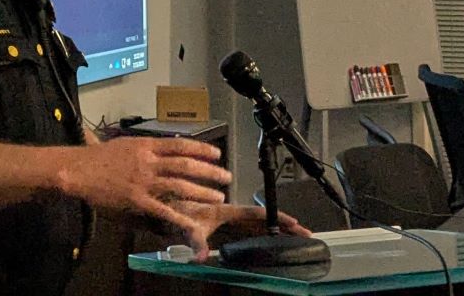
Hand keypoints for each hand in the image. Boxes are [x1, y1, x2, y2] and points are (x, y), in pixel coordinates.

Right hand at [58, 138, 230, 238]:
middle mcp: (148, 161)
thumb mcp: (125, 144)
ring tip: (218, 196)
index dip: (201, 149)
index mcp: (146, 145)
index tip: (216, 153)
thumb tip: (164, 145)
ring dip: (202, 191)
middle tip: (226, 176)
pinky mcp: (137, 200)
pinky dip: (180, 217)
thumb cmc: (98, 157)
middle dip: (209, 171)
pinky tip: (192, 223)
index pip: (180, 145)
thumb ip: (145, 147)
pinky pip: (163, 209)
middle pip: (186, 164)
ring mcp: (144, 181)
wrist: (78, 169)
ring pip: (180, 185)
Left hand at [170, 202, 311, 258]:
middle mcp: (228, 215)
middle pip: (262, 220)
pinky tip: (274, 238)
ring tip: (296, 235)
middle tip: (305, 233)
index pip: (255, 214)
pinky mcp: (222, 228)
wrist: (159, 207)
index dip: (275, 218)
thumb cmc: (171, 209)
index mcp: (224, 212)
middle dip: (283, 225)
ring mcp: (227, 222)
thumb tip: (200, 256)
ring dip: (276, 229)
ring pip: (257, 225)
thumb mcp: (185, 225)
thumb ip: (194, 239)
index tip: (294, 223)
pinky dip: (264, 233)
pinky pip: (248, 230)